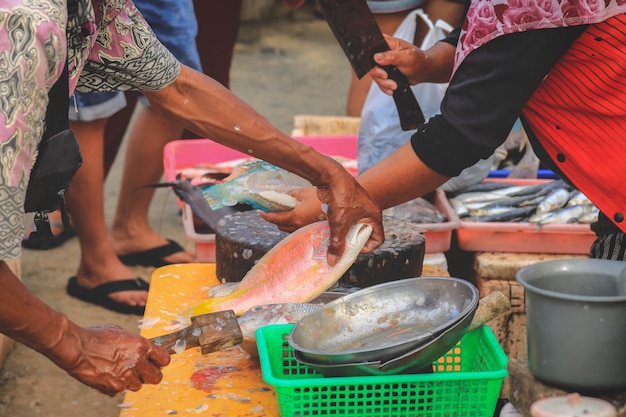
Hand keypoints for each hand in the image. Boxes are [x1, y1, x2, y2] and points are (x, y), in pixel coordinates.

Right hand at [51, 324, 170, 396]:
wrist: (76, 348)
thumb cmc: (95, 336)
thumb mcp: (120, 332)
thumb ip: (134, 342)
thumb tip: (143, 349)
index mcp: (141, 346)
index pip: (164, 359)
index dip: (160, 362)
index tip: (156, 363)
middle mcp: (138, 362)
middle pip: (157, 377)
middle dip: (151, 375)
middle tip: (142, 372)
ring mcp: (127, 377)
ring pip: (137, 385)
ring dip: (131, 381)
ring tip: (118, 371)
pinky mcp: (114, 388)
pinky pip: (120, 390)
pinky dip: (114, 386)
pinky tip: (105, 375)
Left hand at [260, 187, 323, 231]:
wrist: (340, 205)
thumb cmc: (322, 197)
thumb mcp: (304, 192)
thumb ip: (292, 196)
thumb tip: (287, 197)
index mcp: (295, 217)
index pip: (276, 219)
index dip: (267, 216)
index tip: (261, 213)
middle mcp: (299, 226)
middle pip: (281, 227)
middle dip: (275, 220)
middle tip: (274, 211)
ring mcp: (306, 229)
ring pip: (290, 229)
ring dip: (285, 223)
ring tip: (286, 213)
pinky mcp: (313, 229)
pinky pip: (298, 229)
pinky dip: (294, 224)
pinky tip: (298, 216)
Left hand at [265, 169, 383, 265]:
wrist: (330, 176)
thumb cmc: (341, 198)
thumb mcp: (339, 224)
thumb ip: (337, 244)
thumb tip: (333, 262)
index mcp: (374, 215)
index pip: (378, 239)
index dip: (367, 247)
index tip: (353, 248)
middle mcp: (369, 210)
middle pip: (365, 233)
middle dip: (352, 241)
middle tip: (341, 245)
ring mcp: (358, 206)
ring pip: (353, 226)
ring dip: (344, 232)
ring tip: (333, 237)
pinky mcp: (347, 202)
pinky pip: (346, 218)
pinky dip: (338, 224)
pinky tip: (328, 226)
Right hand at [369, 35, 425, 94]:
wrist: (424, 71)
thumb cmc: (419, 60)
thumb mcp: (406, 57)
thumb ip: (391, 56)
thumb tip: (377, 57)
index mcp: (388, 43)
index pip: (372, 46)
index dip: (371, 56)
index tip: (379, 64)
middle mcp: (384, 53)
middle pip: (371, 64)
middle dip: (378, 74)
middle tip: (386, 77)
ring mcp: (383, 64)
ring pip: (375, 75)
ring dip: (383, 83)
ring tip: (394, 85)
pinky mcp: (385, 73)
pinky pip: (379, 82)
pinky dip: (385, 87)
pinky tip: (392, 88)